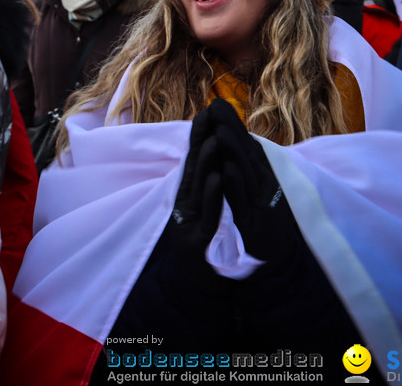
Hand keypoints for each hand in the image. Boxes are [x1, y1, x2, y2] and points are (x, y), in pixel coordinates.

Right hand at [167, 100, 233, 261]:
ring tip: (214, 139)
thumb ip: (201, 190)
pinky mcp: (197, 241)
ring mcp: (190, 223)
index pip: (194, 163)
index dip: (199, 138)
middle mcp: (185, 206)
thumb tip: (207, 163)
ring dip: (206, 162)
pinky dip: (211, 194)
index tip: (207, 113)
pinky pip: (208, 214)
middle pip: (193, 169)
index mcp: (188, 198)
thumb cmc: (203, 250)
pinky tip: (216, 177)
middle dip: (200, 140)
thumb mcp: (201, 215)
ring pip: (199, 188)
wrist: (197, 289)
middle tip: (208, 114)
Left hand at [207, 101, 300, 265]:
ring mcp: (260, 205)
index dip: (232, 126)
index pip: (245, 147)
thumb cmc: (262, 226)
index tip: (217, 104)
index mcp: (261, 178)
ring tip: (219, 130)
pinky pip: (242, 202)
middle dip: (231, 129)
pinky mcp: (254, 225)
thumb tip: (239, 141)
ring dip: (233, 150)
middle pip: (245, 153)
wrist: (276, 267)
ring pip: (244, 173)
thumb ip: (247, 169)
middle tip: (217, 105)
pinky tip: (226, 169)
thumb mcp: (253, 193)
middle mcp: (263, 186)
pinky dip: (235, 185)